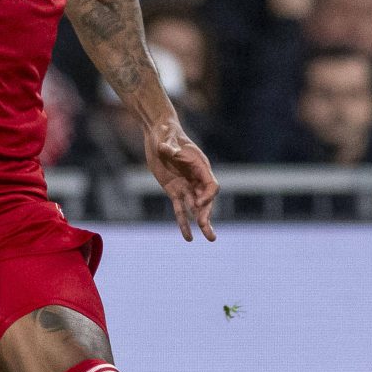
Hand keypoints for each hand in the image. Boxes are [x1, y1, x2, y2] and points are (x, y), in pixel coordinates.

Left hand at [145, 120, 216, 241]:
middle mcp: (196, 178)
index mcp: (200, 166)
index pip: (211, 185)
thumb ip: (169, 147)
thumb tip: (165, 149)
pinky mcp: (174, 190)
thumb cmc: (167, 133)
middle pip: (206, 200)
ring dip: (202, 222)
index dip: (207, 196)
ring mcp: (186, 185)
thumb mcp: (167, 139)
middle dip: (206, 214)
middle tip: (206, 229)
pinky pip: (180, 209)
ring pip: (196, 208)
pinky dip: (183, 223)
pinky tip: (188, 237)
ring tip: (211, 238)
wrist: (160, 134)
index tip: (197, 204)